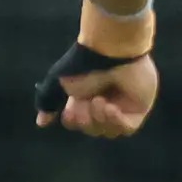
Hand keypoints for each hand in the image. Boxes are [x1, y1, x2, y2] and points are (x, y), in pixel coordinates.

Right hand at [38, 55, 159, 139]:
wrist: (110, 50)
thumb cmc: (84, 64)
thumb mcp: (59, 83)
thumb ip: (48, 102)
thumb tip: (41, 123)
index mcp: (87, 95)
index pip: (78, 122)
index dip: (73, 121)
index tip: (69, 110)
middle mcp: (106, 100)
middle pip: (94, 129)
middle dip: (86, 120)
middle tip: (87, 102)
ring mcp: (124, 104)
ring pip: (110, 131)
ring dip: (100, 120)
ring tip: (100, 101)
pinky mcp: (140, 106)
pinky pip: (128, 128)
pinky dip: (116, 121)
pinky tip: (110, 107)